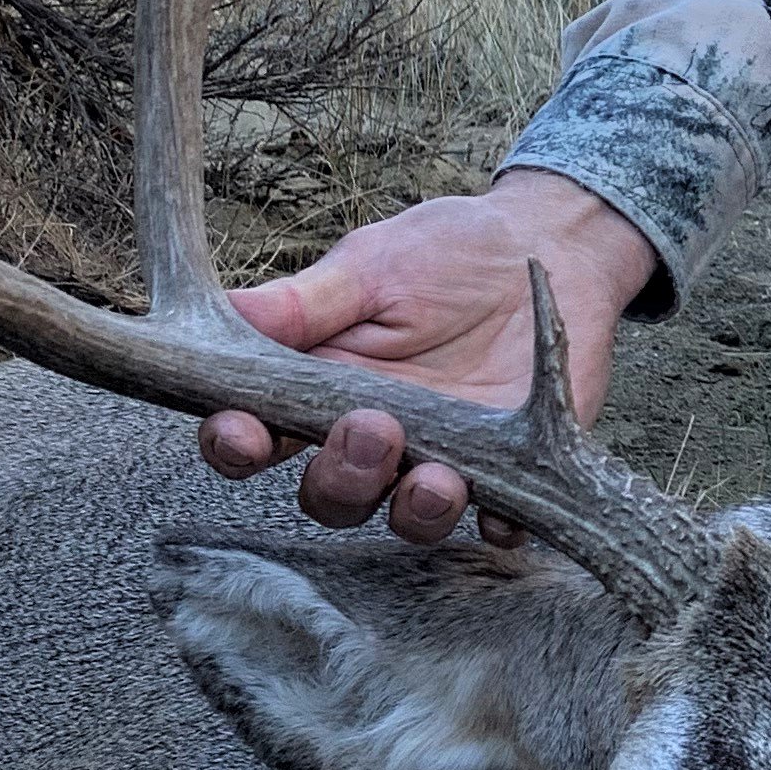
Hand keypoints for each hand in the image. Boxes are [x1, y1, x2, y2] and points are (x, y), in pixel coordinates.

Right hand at [198, 169, 658, 541]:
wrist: (545, 246)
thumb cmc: (444, 252)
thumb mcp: (371, 265)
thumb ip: (303, 303)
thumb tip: (225, 311)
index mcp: (318, 388)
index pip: (257, 435)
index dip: (238, 445)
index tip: (243, 433)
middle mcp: (371, 438)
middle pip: (329, 495)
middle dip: (340, 477)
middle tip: (370, 428)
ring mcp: (437, 460)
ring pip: (403, 517)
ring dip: (412, 509)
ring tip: (435, 477)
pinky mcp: (506, 472)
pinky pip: (496, 521)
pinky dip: (496, 523)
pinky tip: (500, 508)